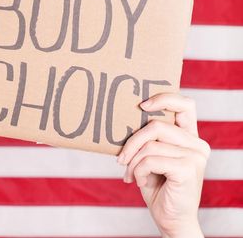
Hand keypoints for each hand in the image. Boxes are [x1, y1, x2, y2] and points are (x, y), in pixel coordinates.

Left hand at [118, 93, 209, 237]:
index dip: (164, 98)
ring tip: (129, 174)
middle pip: (156, 126)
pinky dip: (138, 171)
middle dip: (131, 142)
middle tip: (120, 159)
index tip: (141, 105)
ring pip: (150, 144)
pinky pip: (150, 160)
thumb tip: (123, 119)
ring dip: (132, 161)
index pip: (185, 105)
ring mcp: (195, 156)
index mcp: (189, 138)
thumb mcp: (150, 158)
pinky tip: (139, 182)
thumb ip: (148, 139)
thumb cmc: (157, 187)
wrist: (170, 219)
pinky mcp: (188, 168)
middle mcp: (197, 144)